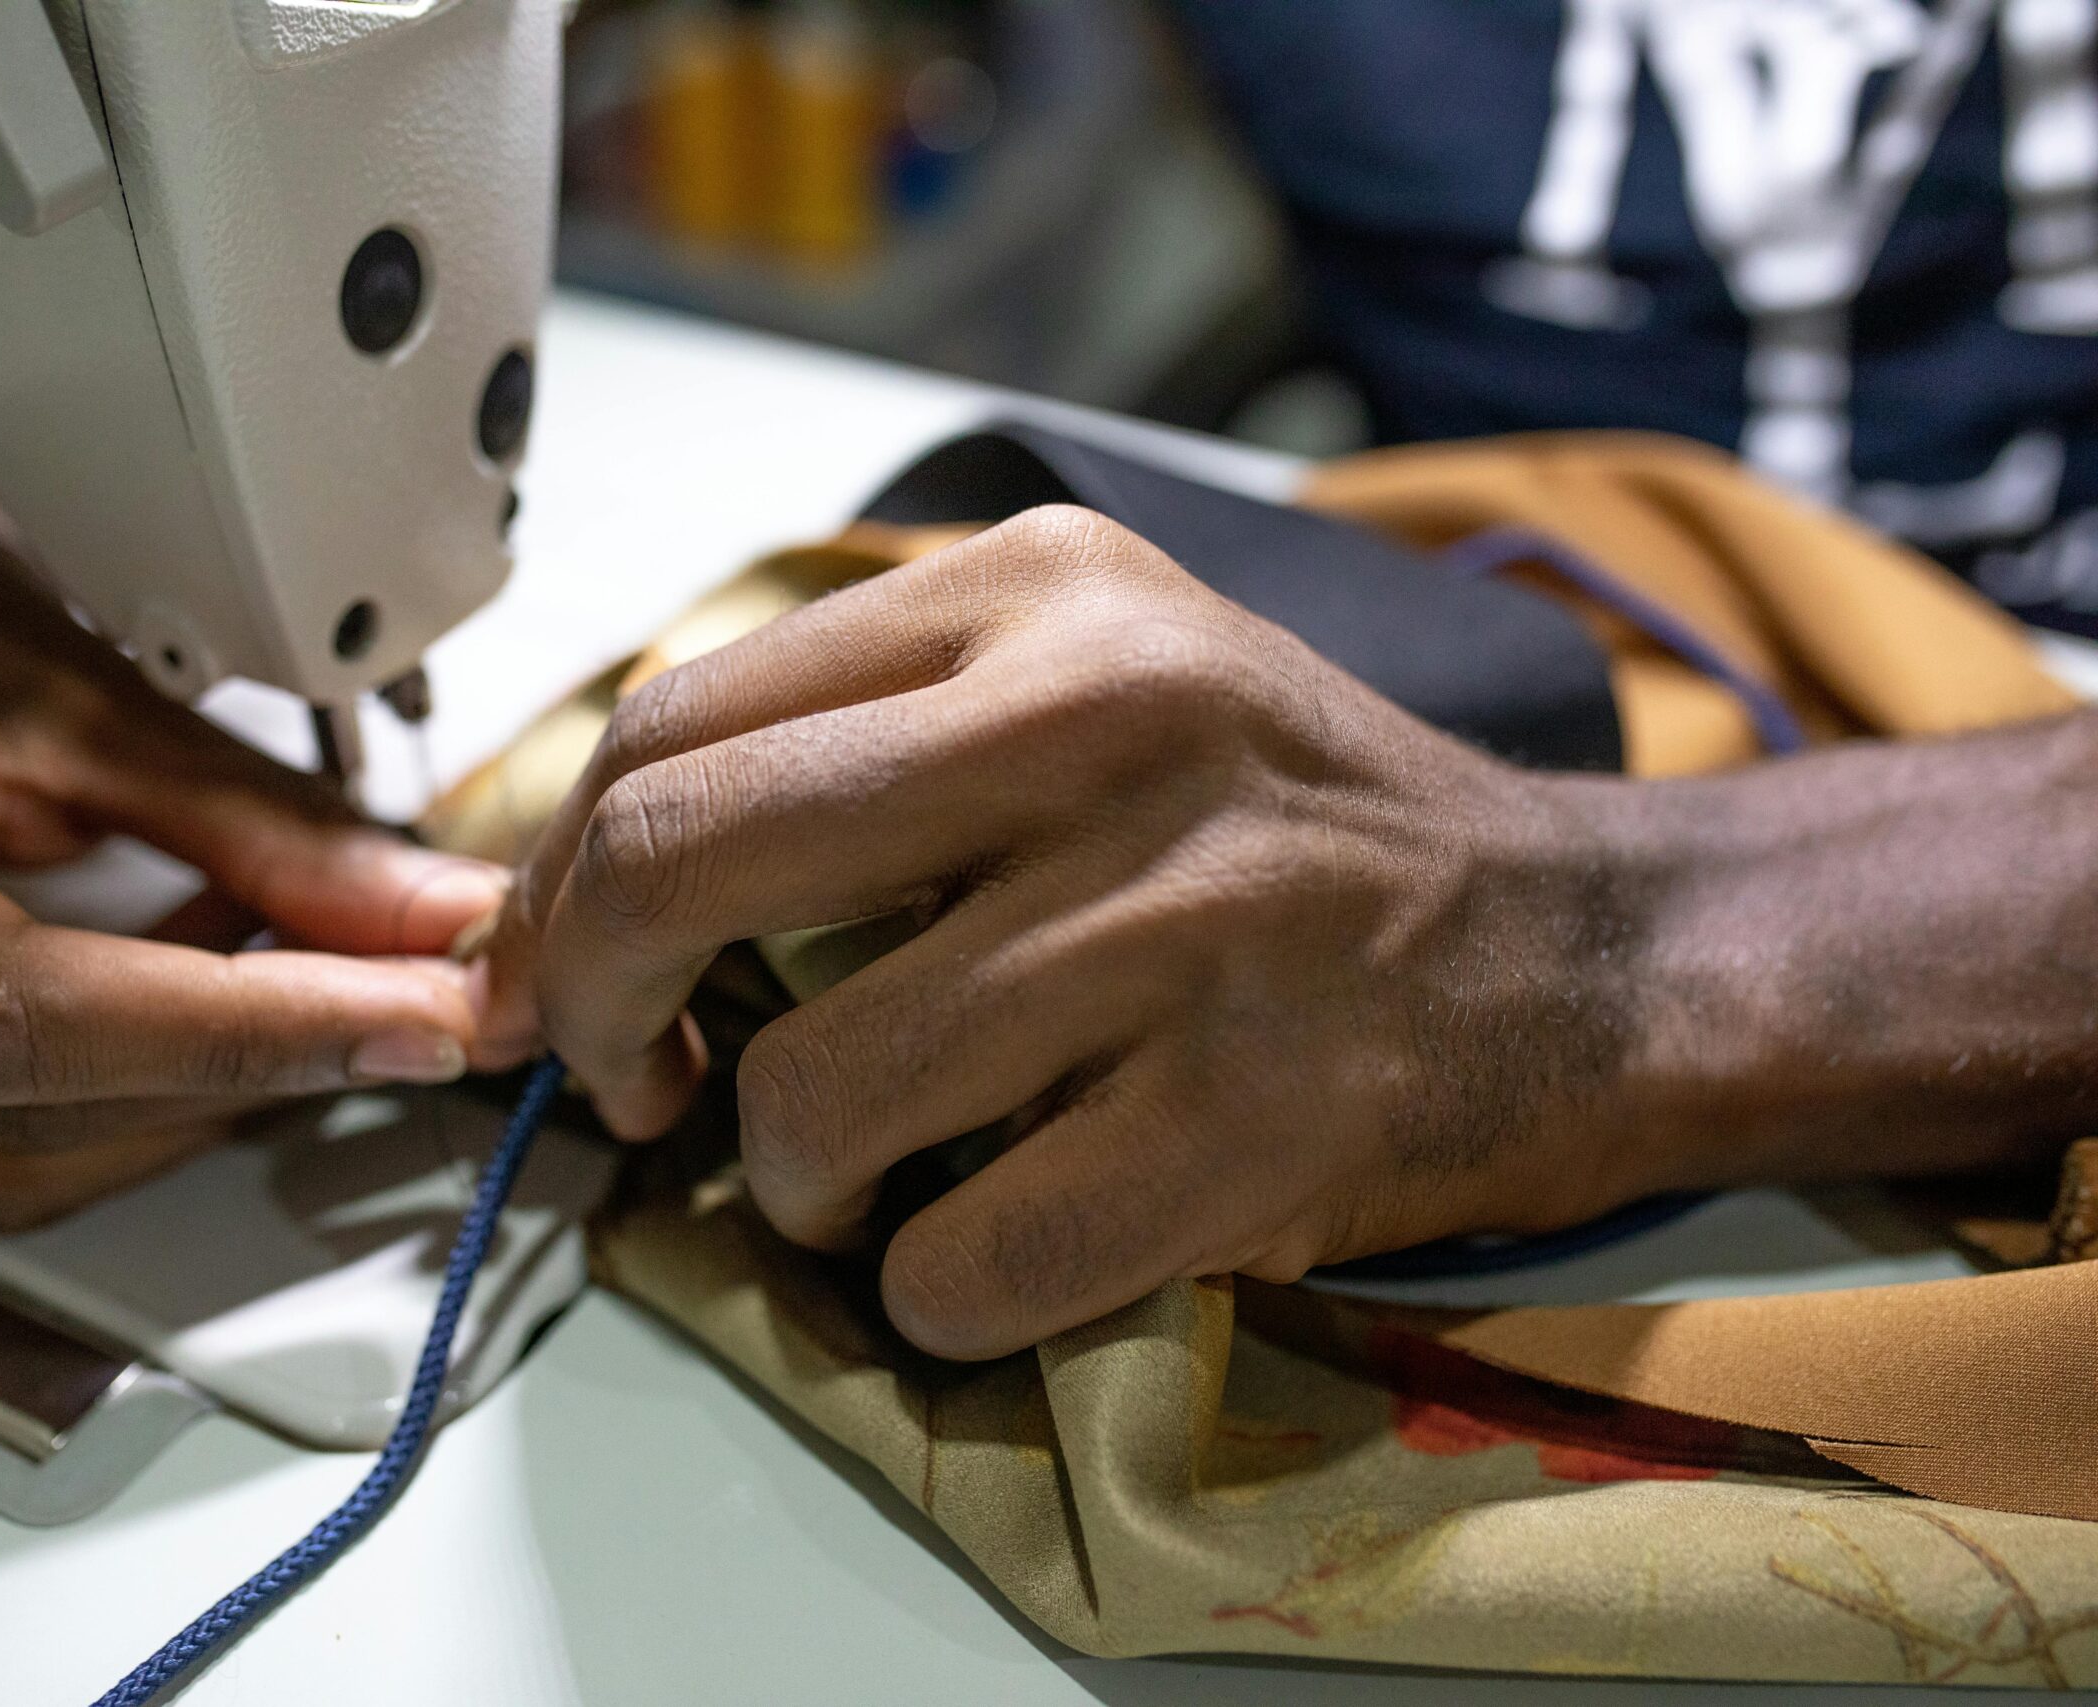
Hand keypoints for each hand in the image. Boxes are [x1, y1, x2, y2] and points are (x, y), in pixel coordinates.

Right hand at [0, 364, 515, 1229]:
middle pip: (32, 1108)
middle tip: (414, 996)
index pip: (21, 1016)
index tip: (413, 1018)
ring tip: (306, 972)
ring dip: (198, 1091)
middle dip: (257, 1061)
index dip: (245, 1031)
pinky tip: (201, 1007)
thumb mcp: (68, 678)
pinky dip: (123, 1098)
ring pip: (21, 1163)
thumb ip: (256, 824)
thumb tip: (428, 923)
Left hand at [499, 506, 1664, 1357]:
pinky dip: (926, 1288)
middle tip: (634, 1082)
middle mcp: (1108, 716)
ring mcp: (1189, 917)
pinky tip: (984, 1243)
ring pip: (813, 1096)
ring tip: (859, 1176)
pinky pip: (955, 1259)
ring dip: (790, 1183)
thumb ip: (860, 742)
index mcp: (1039, 590)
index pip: (675, 723)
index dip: (564, 878)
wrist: (1579, 949)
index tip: (563, 974)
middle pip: (679, 860)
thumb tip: (579, 886)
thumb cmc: (1285, 826)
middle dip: (592, 1006)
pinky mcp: (1253, 1116)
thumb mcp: (1089, 680)